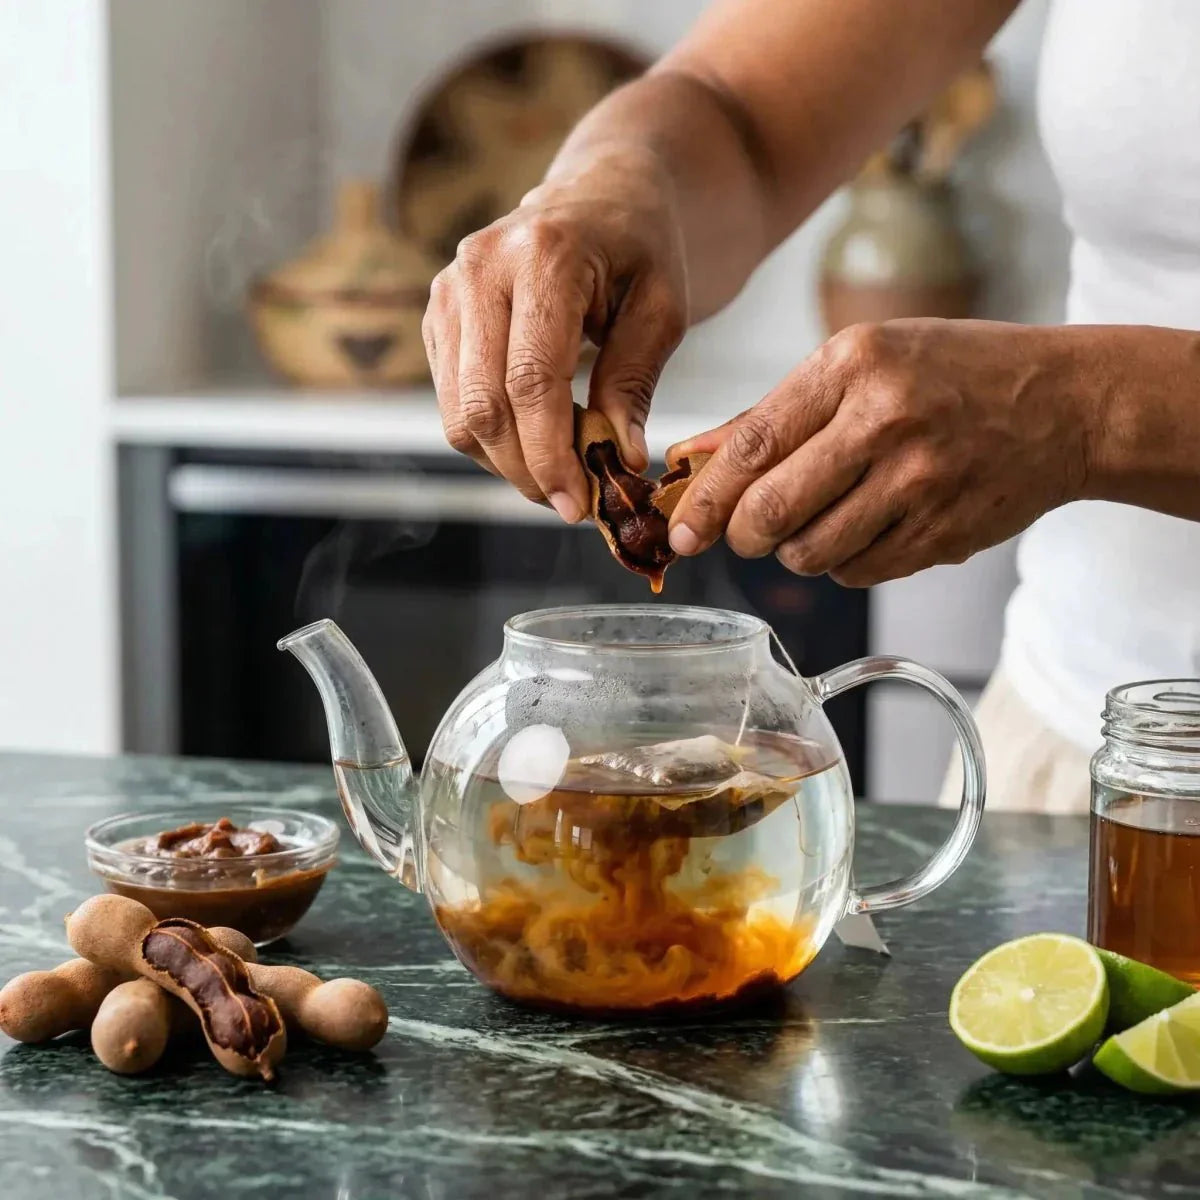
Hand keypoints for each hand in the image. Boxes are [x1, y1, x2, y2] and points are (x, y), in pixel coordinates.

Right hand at [421, 148, 687, 522]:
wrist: (600, 196)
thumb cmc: (640, 248)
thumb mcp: (662, 308)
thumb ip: (634, 381)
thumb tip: (619, 458)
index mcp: (543, 255)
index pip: (531, 380)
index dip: (550, 453)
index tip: (578, 503)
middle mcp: (479, 268)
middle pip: (485, 405)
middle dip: (527, 470)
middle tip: (572, 503)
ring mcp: (448, 290)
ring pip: (460, 413)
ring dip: (507, 463)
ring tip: (558, 475)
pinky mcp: (437, 316)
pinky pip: (453, 403)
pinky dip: (492, 440)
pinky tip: (534, 442)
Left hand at [666, 319, 1093, 584]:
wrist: (1065, 404)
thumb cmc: (949, 374)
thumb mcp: (860, 363)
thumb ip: (771, 415)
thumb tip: (689, 458)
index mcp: (854, 365)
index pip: (753, 446)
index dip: (705, 500)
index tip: (681, 531)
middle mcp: (886, 422)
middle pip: (773, 512)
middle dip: (743, 535)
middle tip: (746, 533)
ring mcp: (919, 483)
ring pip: (811, 554)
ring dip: (796, 550)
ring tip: (820, 518)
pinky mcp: (942, 533)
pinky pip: (857, 572)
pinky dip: (844, 562)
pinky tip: (866, 527)